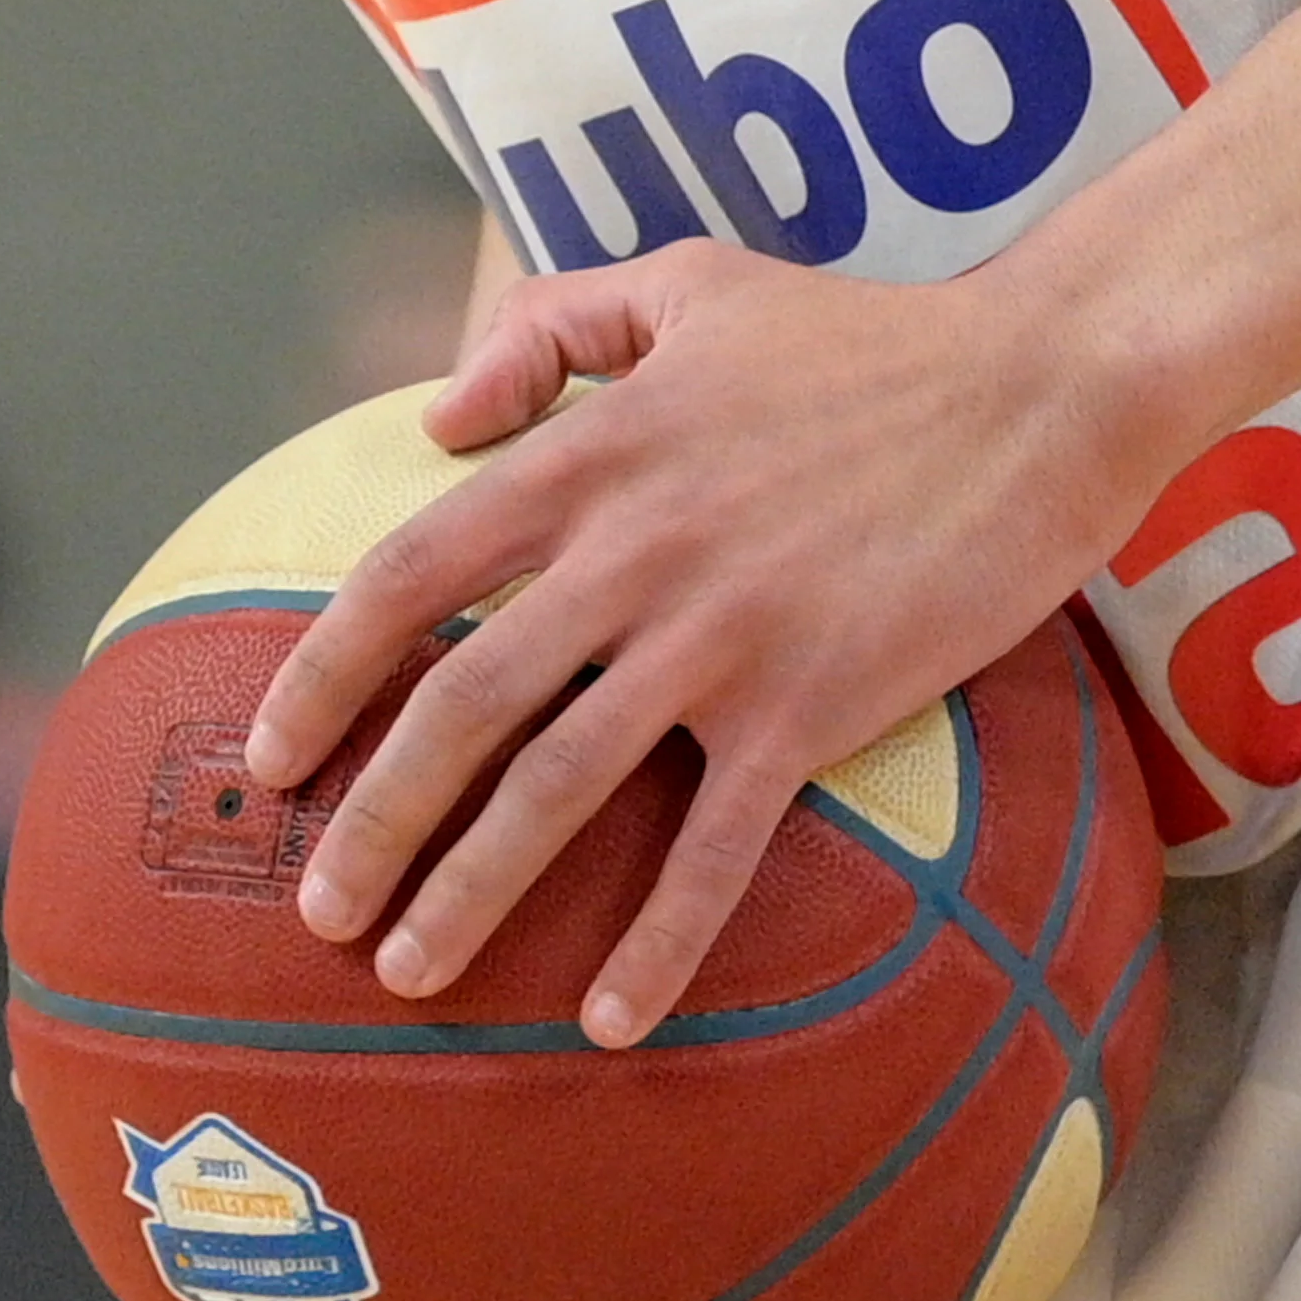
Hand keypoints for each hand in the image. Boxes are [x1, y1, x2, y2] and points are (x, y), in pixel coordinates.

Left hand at [240, 224, 1161, 1042]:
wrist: (1033, 388)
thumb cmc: (863, 336)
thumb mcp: (691, 283)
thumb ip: (553, 326)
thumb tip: (439, 417)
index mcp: (591, 456)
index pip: (412, 573)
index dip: (324, 670)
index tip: (267, 753)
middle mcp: (632, 554)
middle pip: (461, 706)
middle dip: (371, 820)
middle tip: (313, 911)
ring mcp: (719, 637)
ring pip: (560, 786)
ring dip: (471, 892)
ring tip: (408, 973)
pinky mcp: (810, 705)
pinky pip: (715, 847)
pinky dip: (657, 941)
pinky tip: (609, 1017)